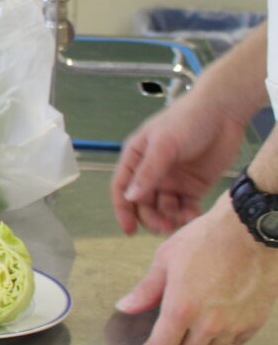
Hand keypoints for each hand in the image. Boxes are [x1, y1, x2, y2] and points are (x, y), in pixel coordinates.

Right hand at [113, 91, 245, 235]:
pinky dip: (188, 215)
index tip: (129, 231)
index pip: (123, 188)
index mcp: (137, 158)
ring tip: (182, 222)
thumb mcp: (163, 145)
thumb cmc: (185, 121)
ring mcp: (173, 179)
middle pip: (144, 202)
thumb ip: (148, 172)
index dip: (123, 210)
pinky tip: (193, 217)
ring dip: (170, 218)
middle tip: (164, 227)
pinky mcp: (194, 185)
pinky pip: (186, 206)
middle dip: (151, 217)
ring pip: (165, 208)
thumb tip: (130, 198)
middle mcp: (152, 171)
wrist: (222, 113)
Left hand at [117, 195, 277, 344]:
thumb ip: (146, 290)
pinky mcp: (255, 322)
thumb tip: (124, 307)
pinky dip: (226, 333)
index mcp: (181, 309)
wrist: (250, 232)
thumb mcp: (166, 260)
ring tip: (197, 317)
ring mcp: (235, 325)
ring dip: (201, 340)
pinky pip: (236, 340)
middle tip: (172, 329)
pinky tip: (221, 313)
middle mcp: (209, 324)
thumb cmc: (205, 240)